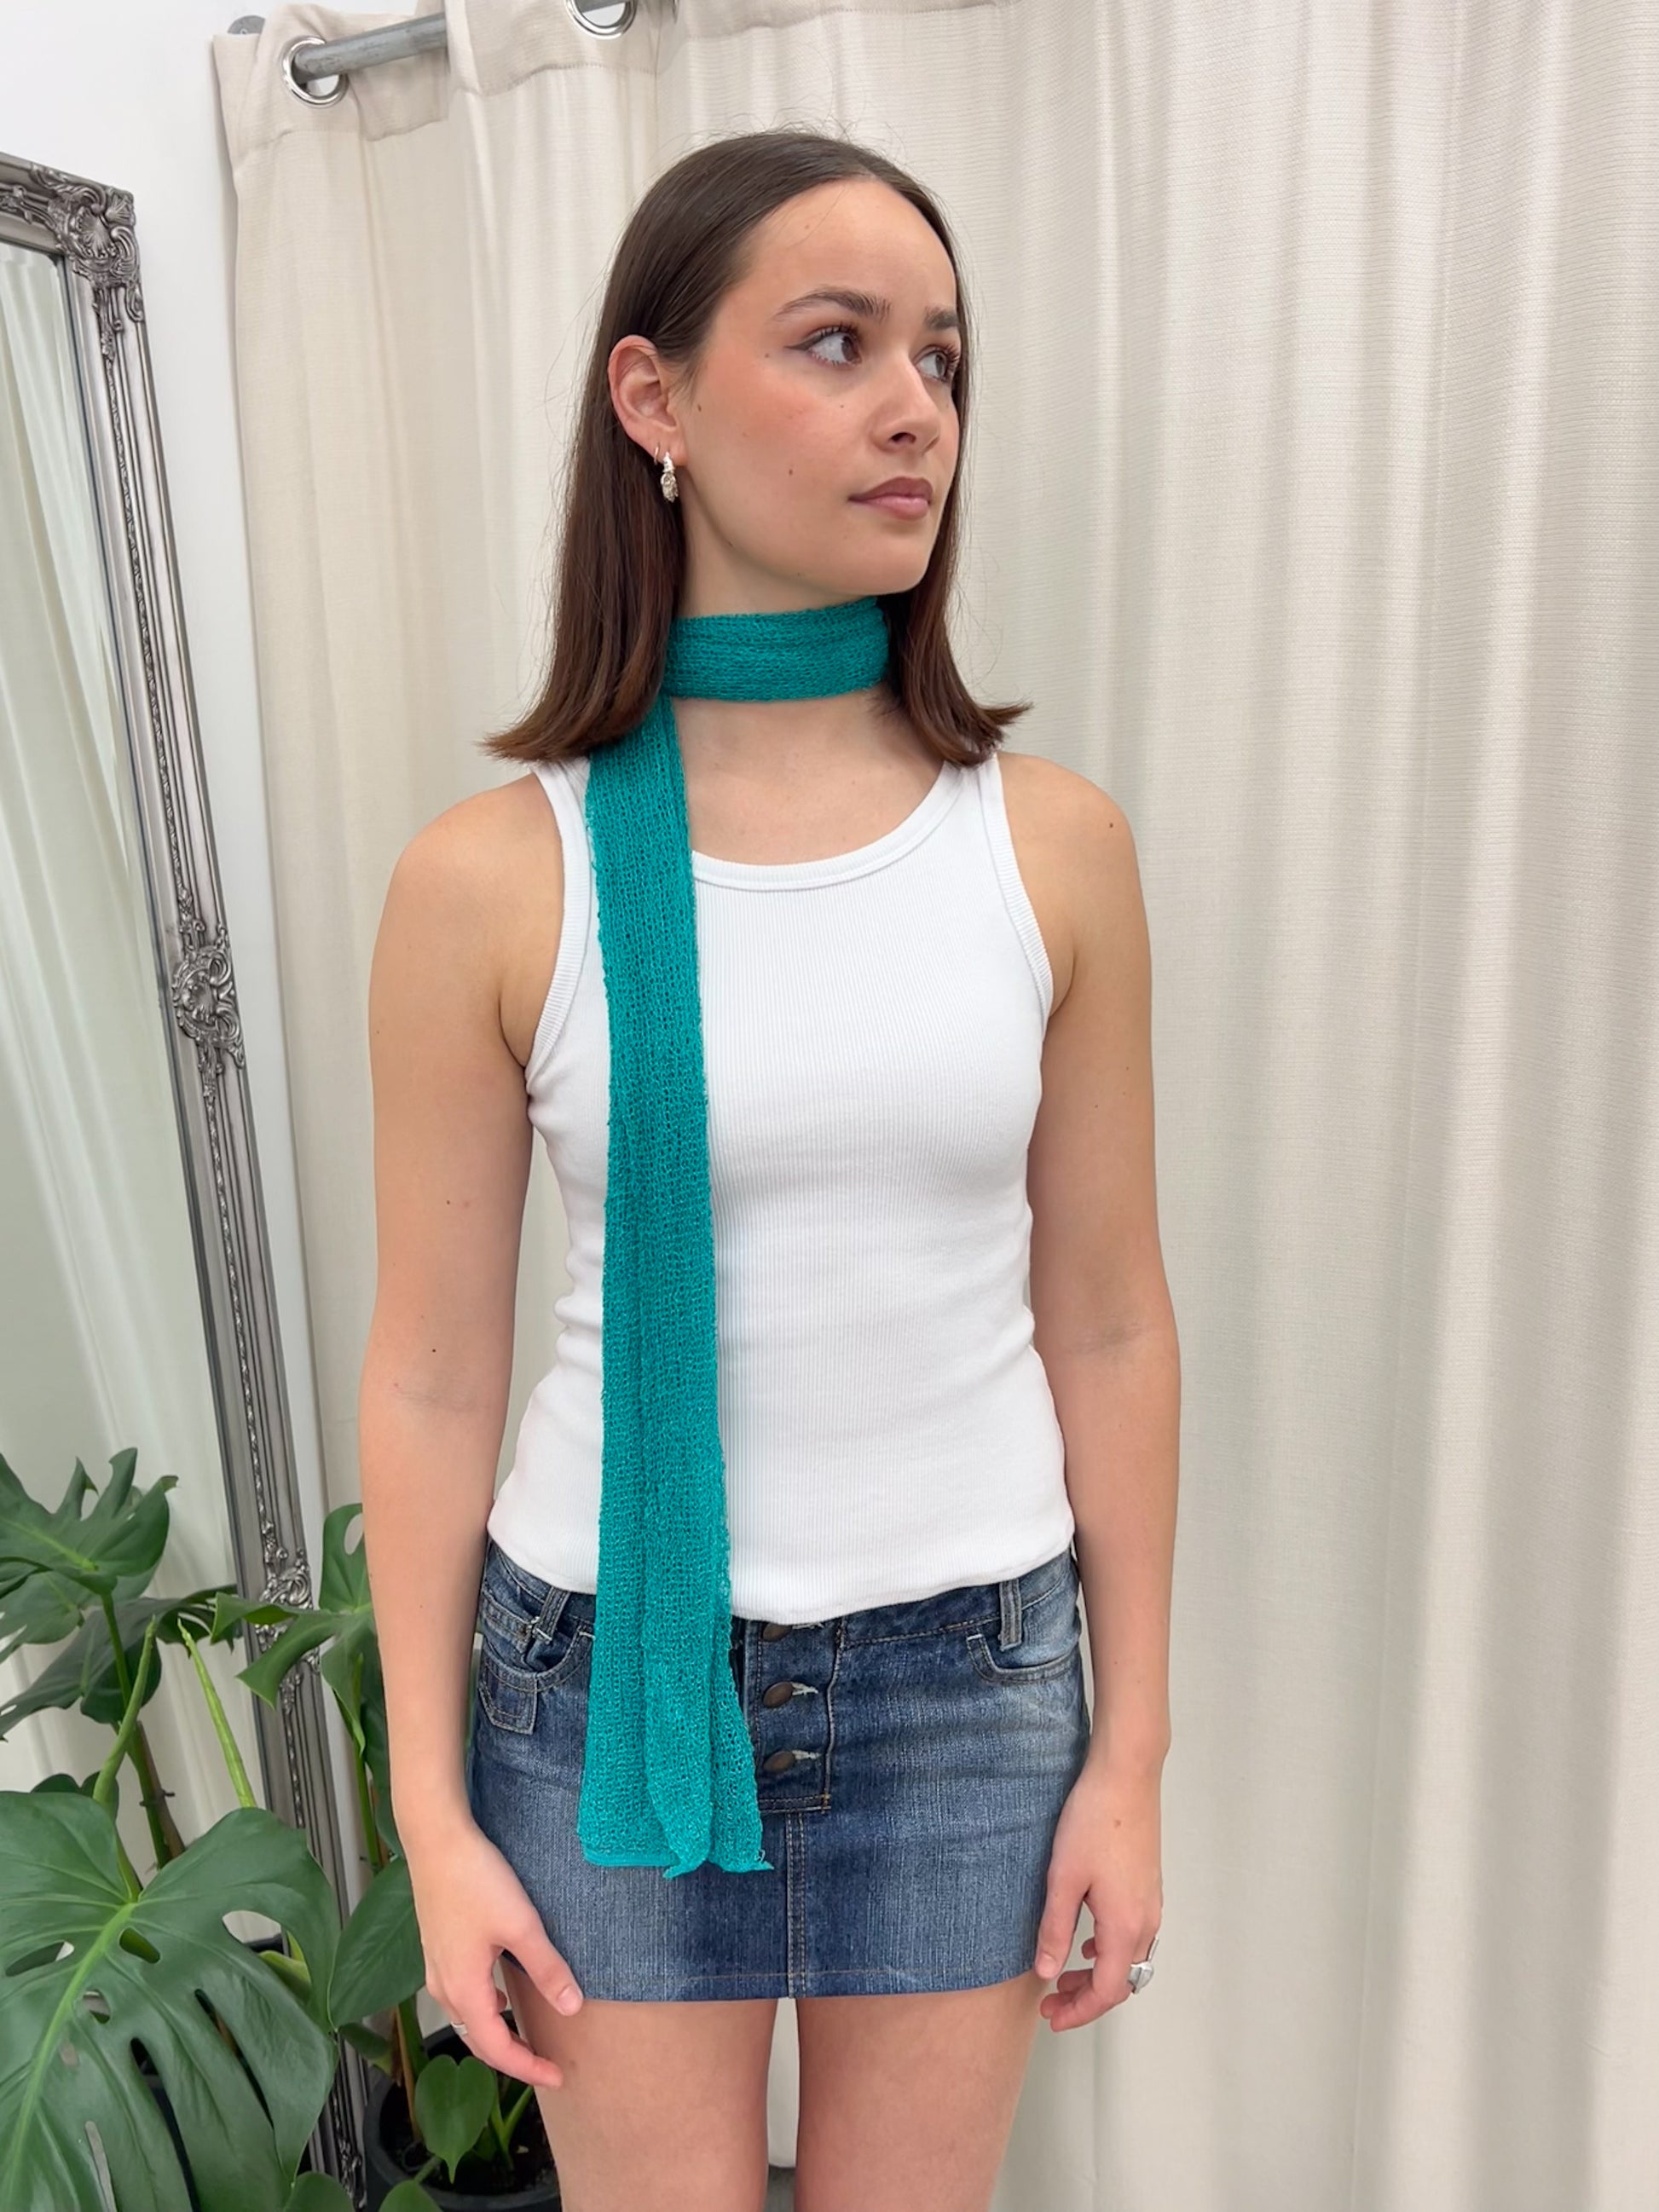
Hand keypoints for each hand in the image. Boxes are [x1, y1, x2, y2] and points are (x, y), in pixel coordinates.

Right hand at [403, 1814, 584, 2089]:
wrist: (436, 1841)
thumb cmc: (475, 1879)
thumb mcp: (521, 1925)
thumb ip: (547, 1968)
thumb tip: (572, 2007)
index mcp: (463, 1989)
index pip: (496, 2049)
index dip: (527, 2068)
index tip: (557, 2076)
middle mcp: (444, 1987)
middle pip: (477, 2040)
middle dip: (511, 2056)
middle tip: (546, 2063)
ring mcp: (435, 1967)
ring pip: (466, 2018)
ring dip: (495, 2033)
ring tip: (526, 2034)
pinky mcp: (437, 1948)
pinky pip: (460, 1994)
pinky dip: (482, 2009)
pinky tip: (500, 1993)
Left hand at [1032, 1761, 1162, 2030]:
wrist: (1126, 1775)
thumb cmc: (1093, 1821)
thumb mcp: (1063, 1879)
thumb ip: (1055, 1930)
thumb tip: (1047, 1974)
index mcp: (1125, 1926)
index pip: (1107, 1991)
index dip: (1079, 2012)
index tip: (1052, 2018)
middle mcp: (1146, 1920)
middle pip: (1121, 1981)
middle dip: (1087, 1998)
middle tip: (1051, 2003)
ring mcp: (1151, 1902)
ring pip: (1129, 1959)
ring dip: (1099, 1974)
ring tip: (1064, 1974)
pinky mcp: (1148, 1884)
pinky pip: (1134, 1935)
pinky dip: (1110, 1950)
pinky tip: (1087, 1939)